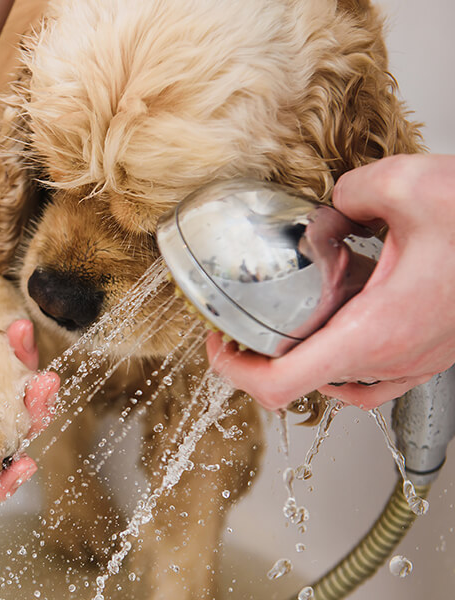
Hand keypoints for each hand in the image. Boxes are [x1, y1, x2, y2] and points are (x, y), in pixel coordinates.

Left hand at [208, 154, 454, 409]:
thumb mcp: (405, 185)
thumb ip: (349, 192)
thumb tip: (335, 203)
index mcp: (375, 332)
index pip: (282, 386)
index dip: (235, 373)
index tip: (218, 346)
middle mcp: (394, 359)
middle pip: (303, 385)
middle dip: (263, 357)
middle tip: (243, 324)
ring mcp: (415, 362)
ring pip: (340, 384)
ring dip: (304, 357)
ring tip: (286, 320)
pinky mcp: (430, 352)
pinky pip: (373, 373)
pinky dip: (343, 354)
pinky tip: (341, 314)